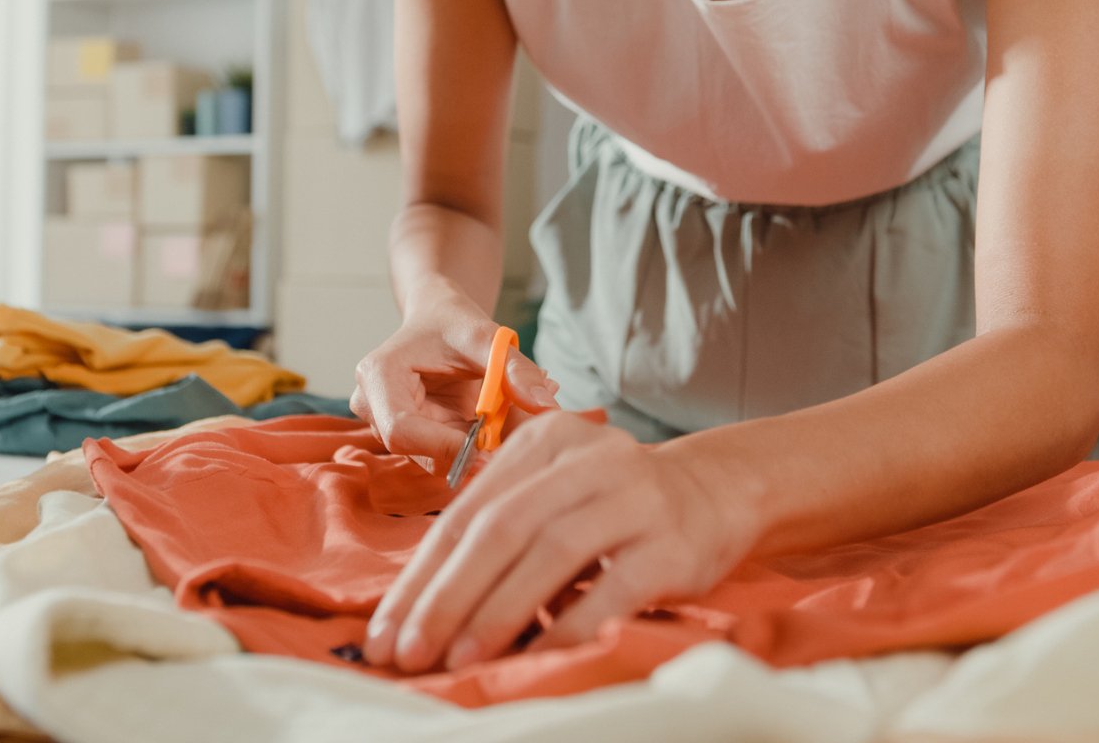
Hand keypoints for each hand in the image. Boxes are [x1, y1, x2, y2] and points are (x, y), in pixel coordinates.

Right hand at [350, 280, 559, 474]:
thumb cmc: (454, 321)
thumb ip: (516, 369)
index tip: (491, 444)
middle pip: (418, 451)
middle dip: (467, 451)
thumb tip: (546, 407)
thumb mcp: (488, 337)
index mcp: (379, 375)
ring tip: (507, 420)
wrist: (440, 317)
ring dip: (474, 450)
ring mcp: (387, 424)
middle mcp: (372, 405)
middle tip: (512, 440)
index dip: (445, 446)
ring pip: (433, 459)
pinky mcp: (409, 436)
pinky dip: (473, 447)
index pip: (402, 430)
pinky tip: (494, 425)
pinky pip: (443, 455)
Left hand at [362, 412, 761, 673]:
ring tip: (457, 659)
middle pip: (500, 527)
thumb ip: (500, 526)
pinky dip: (566, 627)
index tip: (386, 628)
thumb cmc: (613, 503)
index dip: (421, 574)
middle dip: (445, 596)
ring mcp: (633, 497)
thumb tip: (422, 604)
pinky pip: (609, 591)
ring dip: (495, 612)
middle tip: (407, 651)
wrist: (712, 494)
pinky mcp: (670, 544)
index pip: (468, 510)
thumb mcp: (554, 490)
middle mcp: (588, 458)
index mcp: (545, 439)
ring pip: (549, 553)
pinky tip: (533, 659)